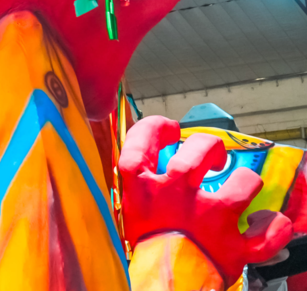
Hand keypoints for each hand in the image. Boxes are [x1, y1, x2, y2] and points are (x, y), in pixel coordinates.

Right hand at [119, 116, 291, 284]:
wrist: (157, 286)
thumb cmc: (142, 251)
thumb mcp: (128, 210)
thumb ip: (137, 184)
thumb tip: (142, 162)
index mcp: (142, 185)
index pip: (146, 135)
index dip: (159, 127)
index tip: (168, 131)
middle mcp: (176, 193)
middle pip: (201, 147)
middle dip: (210, 147)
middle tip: (211, 160)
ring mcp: (208, 218)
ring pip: (244, 182)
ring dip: (247, 182)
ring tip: (241, 188)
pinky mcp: (234, 246)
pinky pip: (267, 233)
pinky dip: (273, 228)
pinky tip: (267, 224)